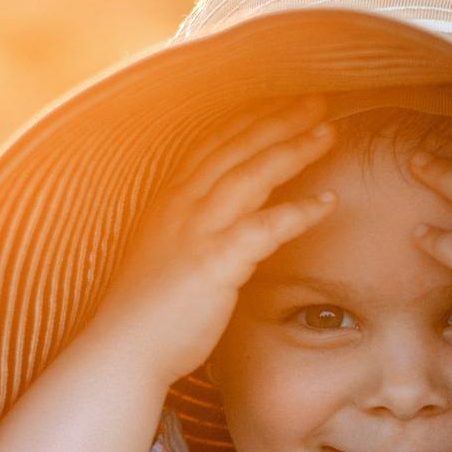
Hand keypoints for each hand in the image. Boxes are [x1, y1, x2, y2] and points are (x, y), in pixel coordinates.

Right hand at [84, 97, 336, 390]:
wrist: (122, 350)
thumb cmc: (147, 310)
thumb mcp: (167, 253)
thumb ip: (197, 229)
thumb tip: (233, 221)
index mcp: (169, 199)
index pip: (214, 144)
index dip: (250, 119)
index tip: (283, 103)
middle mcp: (180, 205)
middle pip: (236, 148)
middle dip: (279, 120)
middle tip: (318, 101)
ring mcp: (196, 231)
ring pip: (251, 175)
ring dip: (293, 150)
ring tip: (329, 133)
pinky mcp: (214, 263)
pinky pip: (264, 228)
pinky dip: (298, 211)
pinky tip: (328, 202)